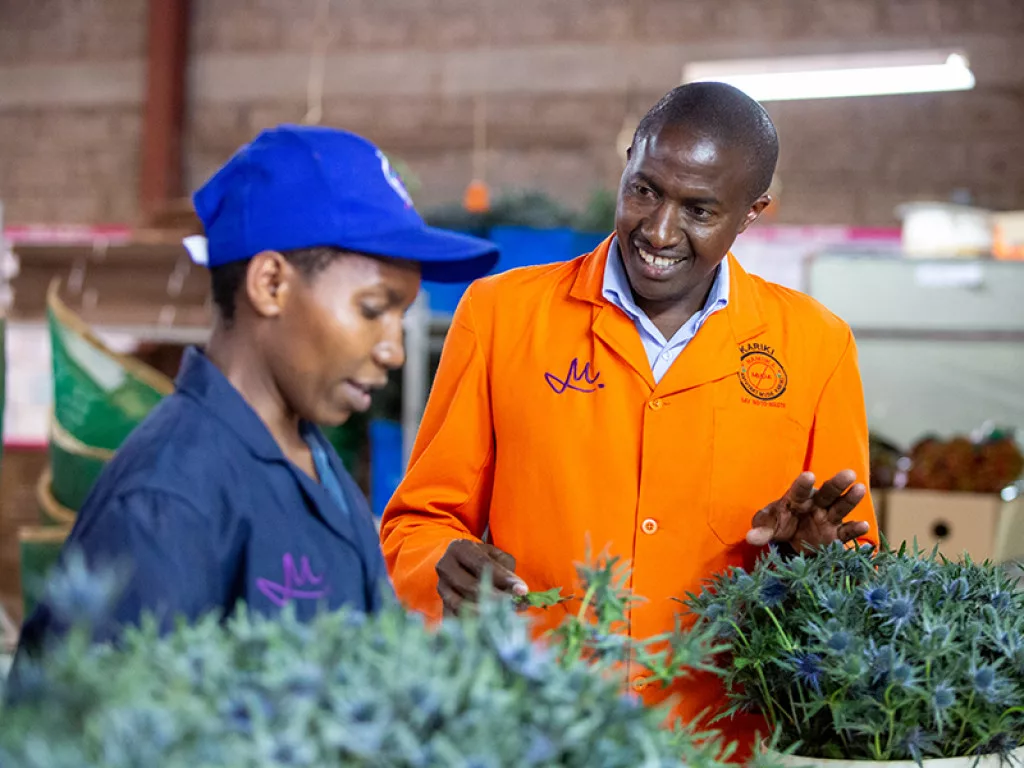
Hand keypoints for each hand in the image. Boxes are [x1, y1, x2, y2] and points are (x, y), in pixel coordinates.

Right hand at [436, 539, 527, 615]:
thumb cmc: (483, 559)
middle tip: (517, 605)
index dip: (504, 578)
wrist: (460, 565)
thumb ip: (507, 570)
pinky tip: (492, 625)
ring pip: (462, 604)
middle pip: (471, 586)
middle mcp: (445, 566)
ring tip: (508, 615)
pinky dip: (475, 622)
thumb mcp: (495, 556)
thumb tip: (520, 593)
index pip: (483, 565)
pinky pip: (457, 617)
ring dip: (486, 612)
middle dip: (497, 597)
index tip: (523, 590)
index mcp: (459, 548)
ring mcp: (441, 587)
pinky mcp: (441, 604)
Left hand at [746, 470, 869, 552]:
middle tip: (849, 473)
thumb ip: (761, 530)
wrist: (790, 540)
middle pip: (827, 492)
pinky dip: (855, 529)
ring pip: (840, 507)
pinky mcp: (836, 535)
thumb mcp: (767, 526)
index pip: (799, 490)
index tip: (808, 476)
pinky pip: (846, 532)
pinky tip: (864, 525)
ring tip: (860, 489)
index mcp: (796, 499)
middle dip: (837, 484)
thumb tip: (751, 538)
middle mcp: (815, 505)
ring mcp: (827, 519)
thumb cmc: (777, 524)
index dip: (803, 484)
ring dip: (850, 499)